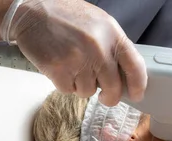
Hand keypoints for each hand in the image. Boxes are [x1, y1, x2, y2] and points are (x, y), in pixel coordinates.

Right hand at [1, 0, 146, 103]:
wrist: (33, 11)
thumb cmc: (65, 16)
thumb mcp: (98, 24)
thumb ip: (112, 46)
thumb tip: (123, 74)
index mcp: (112, 34)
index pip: (135, 66)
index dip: (138, 85)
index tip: (136, 94)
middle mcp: (98, 49)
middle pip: (113, 88)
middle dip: (109, 97)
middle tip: (104, 96)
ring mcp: (78, 61)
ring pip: (88, 91)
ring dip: (81, 85)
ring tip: (73, 67)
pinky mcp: (59, 71)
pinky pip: (68, 91)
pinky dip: (64, 84)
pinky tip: (60, 68)